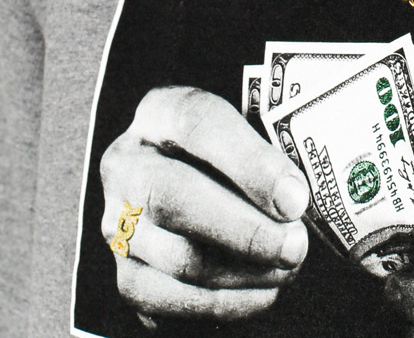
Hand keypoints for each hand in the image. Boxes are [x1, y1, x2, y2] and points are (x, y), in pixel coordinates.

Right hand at [99, 85, 310, 321]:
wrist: (200, 182)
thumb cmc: (235, 153)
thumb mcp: (249, 128)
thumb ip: (269, 151)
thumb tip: (293, 200)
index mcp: (161, 111)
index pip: (198, 123)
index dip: (249, 162)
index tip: (295, 197)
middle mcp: (128, 165)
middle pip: (174, 197)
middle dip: (245, 230)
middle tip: (295, 244)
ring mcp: (118, 224)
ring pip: (175, 258)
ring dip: (243, 271)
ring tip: (288, 267)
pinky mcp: (127, 276)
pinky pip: (170, 301)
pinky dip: (225, 303)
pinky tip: (264, 291)